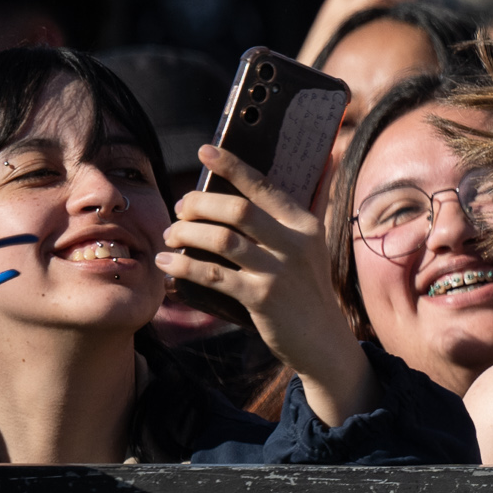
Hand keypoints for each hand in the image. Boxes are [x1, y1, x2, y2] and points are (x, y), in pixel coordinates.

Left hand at [158, 142, 378, 422]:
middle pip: (237, 209)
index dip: (232, 166)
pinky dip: (184, 266)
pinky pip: (213, 275)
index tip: (205, 151)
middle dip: (198, 204)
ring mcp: (280, 271)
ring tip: (170, 235)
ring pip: (221, 239)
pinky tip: (167, 263)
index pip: (264, 186)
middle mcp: (295, 243)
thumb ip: (283, 222)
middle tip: (179, 209)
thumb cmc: (304, 291)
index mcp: (305, 224)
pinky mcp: (263, 298)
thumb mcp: (306, 251)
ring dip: (186, 234)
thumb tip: (250, 190)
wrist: (324, 341)